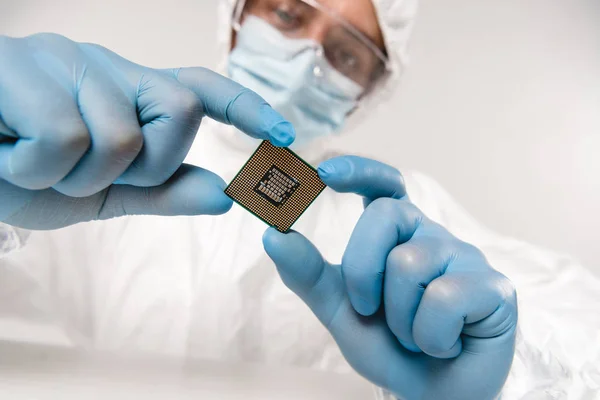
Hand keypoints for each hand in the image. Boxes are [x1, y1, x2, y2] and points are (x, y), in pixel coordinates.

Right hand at [0, 33, 293, 228]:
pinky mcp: (21, 67)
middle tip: (84, 172)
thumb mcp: (100, 193)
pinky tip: (8, 153)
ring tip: (34, 164)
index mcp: (132, 95)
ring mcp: (68, 62)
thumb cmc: (21, 171)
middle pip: (178, 116)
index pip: (202, 90)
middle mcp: (109, 69)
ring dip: (76, 177)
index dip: (248, 109)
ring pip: (120, 137)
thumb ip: (162, 192)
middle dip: (143, 166)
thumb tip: (225, 196)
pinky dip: (37, 169)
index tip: (286, 136)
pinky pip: (65, 138)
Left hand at [263, 156, 516, 399]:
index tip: (325, 173)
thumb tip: (272, 235)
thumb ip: (308, 274)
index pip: (384, 185)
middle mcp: (431, 236)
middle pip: (386, 216)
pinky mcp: (495, 286)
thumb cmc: (390, 347)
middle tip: (369, 310)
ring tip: (415, 335)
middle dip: (362, 271)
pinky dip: (430, 336)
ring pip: (410, 264)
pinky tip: (445, 344)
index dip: (360, 170)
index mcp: (397, 235)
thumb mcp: (339, 310)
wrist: (432, 395)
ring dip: (398, 318)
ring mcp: (466, 257)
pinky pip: (445, 298)